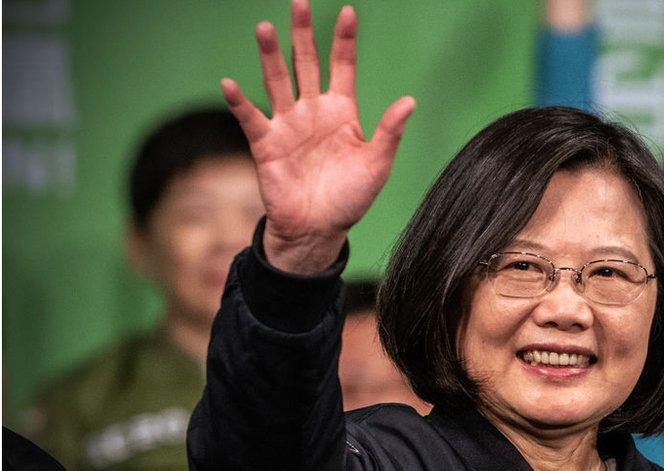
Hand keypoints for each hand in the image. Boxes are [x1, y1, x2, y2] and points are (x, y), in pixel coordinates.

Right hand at [222, 1, 414, 273]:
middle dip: (303, 34)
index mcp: (342, 113)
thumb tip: (409, 100)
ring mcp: (288, 126)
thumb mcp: (377, 165)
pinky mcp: (266, 145)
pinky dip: (239, 102)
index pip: (343, 67)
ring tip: (265, 28)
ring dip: (271, 56)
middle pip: (306, 64)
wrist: (319, 230)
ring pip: (278, 82)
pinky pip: (250, 119)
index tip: (348, 12)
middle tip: (299, 2)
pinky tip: (230, 83)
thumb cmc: (349, 198)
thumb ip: (389, 132)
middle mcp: (313, 112)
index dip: (345, 41)